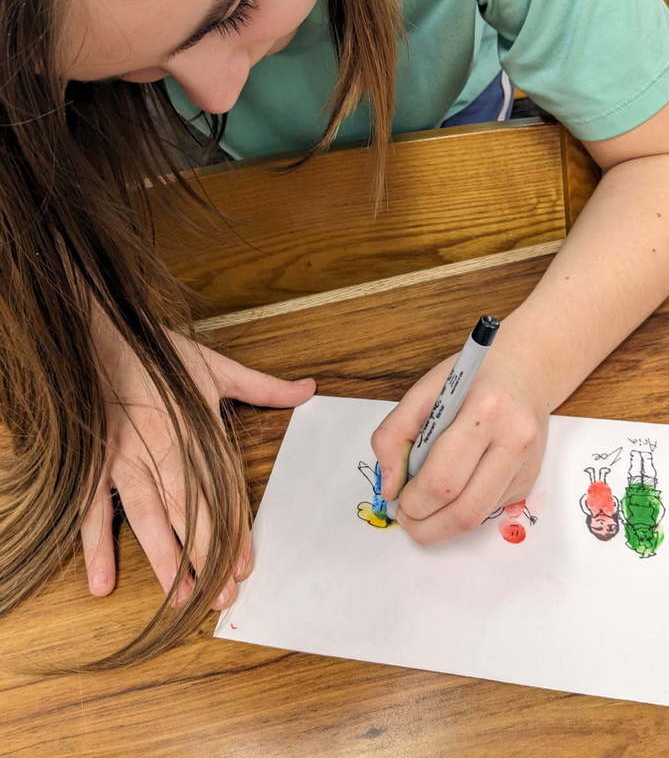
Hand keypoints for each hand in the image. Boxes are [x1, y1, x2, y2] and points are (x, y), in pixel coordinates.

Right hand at [80, 325, 314, 607]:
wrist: (99, 334)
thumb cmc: (157, 353)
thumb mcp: (216, 365)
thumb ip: (263, 385)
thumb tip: (309, 387)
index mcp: (195, 429)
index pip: (221, 489)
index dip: (235, 528)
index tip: (247, 563)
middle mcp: (163, 449)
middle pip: (189, 513)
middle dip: (206, 558)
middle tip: (221, 599)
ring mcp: (124, 459)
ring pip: (147, 518)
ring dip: (164, 560)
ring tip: (180, 600)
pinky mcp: (93, 464)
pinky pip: (93, 510)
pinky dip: (95, 545)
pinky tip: (102, 582)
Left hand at [371, 346, 547, 544]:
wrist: (524, 371)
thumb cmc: (470, 379)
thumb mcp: (423, 391)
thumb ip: (394, 434)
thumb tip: (390, 488)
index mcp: (485, 411)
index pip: (443, 479)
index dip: (413, 501)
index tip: (397, 499)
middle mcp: (514, 441)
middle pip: (465, 510)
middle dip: (426, 525)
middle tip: (406, 517)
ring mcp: (527, 466)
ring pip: (478, 518)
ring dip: (442, 526)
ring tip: (422, 512)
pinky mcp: (530, 482)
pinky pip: (488, 510)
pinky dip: (462, 511)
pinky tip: (453, 492)